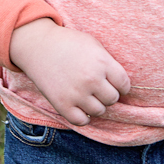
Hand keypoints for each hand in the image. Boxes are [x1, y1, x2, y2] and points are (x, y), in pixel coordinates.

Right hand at [9, 19, 130, 126]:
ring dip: (96, 104)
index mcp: (102, 62)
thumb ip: (108, 63)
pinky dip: (83, 116)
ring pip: (99, 111)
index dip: (121, 85)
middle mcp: (91, 79)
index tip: (115, 83)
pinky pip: (82, 121)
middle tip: (98, 87)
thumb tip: (121, 83)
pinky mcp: (62, 105)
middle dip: (108, 93)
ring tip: (88, 94)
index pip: (124, 84)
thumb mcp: (93, 44)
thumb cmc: (69, 43)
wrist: (39, 46)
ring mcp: (76, 93)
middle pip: (113, 99)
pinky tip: (80, 105)